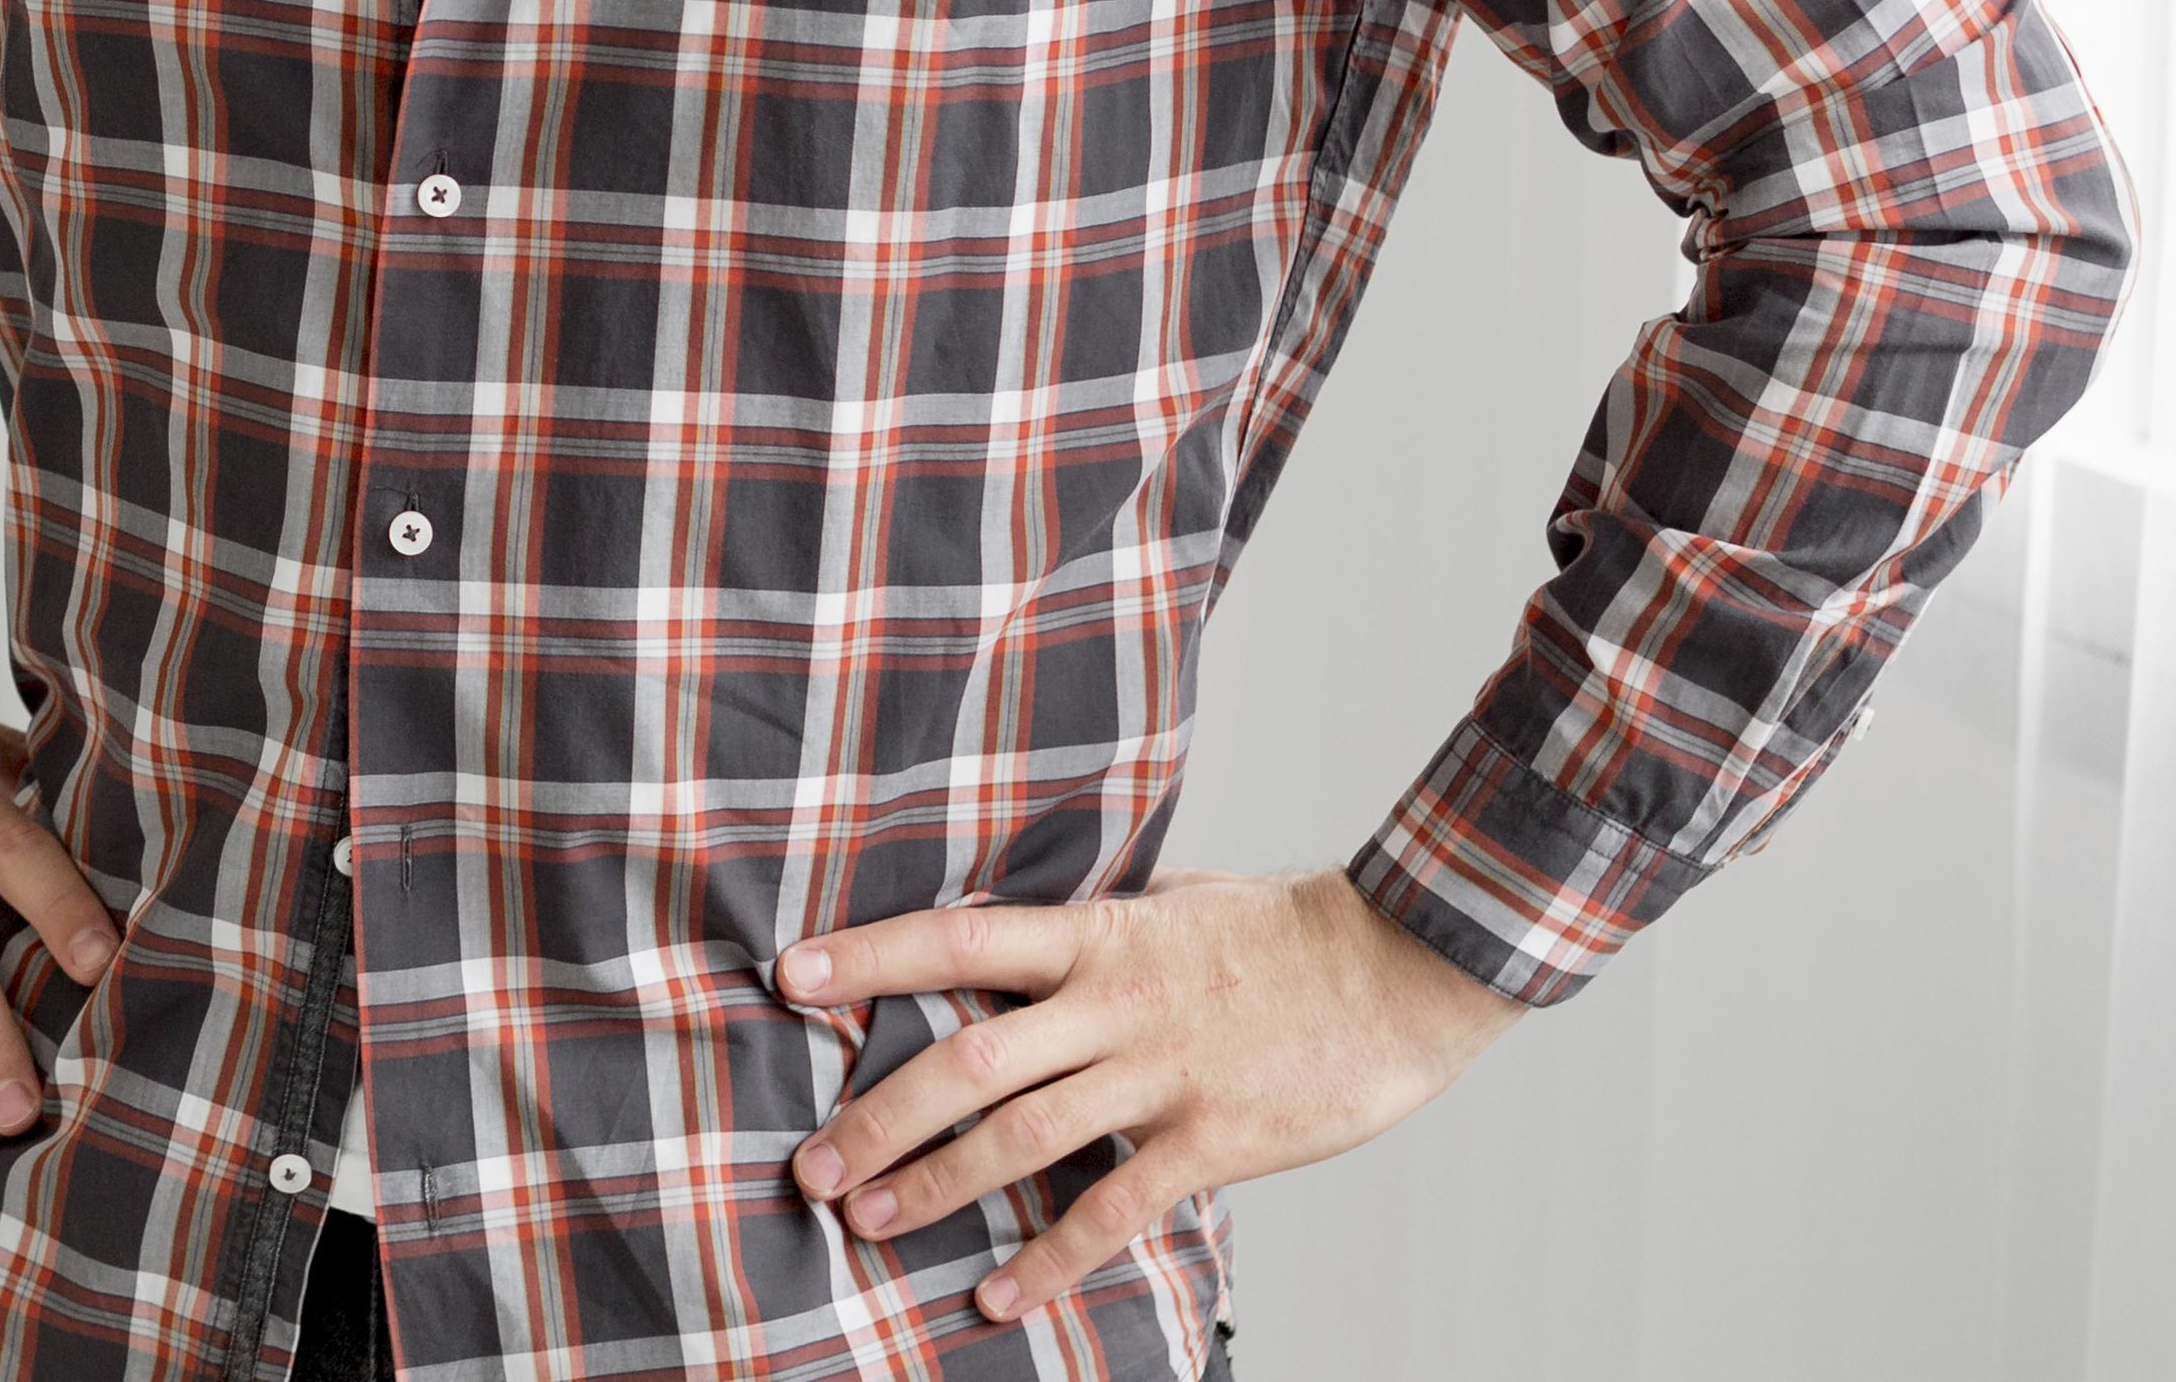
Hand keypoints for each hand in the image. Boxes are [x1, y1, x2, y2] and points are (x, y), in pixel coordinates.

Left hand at [780, 868, 1521, 1323]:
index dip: (867, 957)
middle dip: (878, 1117)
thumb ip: (1096, 921)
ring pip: (1024, 1141)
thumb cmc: (1284, 928)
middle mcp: (1113, 1004)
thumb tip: (1029, 923)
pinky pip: (1115, 1210)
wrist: (1404, 964)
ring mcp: (1161, 1075)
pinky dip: (1051, 1259)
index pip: (955, 939)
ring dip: (937, 1187)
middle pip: (968, 1063)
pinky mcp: (1214, 1140)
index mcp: (1095, 935)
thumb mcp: (1173, 899)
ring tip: (868, 1222)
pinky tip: (998, 1293)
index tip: (786, 976)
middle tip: (810, 1164)